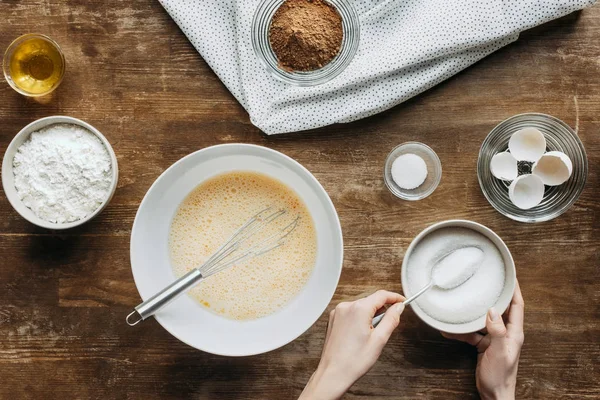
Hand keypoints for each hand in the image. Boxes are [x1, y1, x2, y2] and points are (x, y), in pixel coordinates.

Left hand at [299, 290, 405, 399]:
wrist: (333, 373)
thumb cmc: (354, 361)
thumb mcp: (380, 340)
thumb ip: (391, 319)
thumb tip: (398, 307)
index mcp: (358, 309)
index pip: (381, 295)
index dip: (395, 297)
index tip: (402, 301)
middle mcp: (346, 306)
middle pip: (370, 300)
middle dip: (381, 311)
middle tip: (385, 328)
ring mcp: (337, 312)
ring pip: (361, 307)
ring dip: (370, 316)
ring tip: (369, 336)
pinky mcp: (333, 319)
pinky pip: (351, 313)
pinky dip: (359, 319)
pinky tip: (359, 336)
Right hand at [442, 280, 524, 399]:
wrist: (494, 395)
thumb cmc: (500, 377)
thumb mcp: (499, 352)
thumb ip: (497, 331)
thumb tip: (492, 310)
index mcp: (514, 332)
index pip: (517, 305)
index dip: (514, 289)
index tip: (509, 275)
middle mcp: (505, 333)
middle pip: (500, 309)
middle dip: (493, 295)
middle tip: (484, 282)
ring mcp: (494, 339)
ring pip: (483, 320)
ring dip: (473, 313)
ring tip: (463, 302)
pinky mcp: (484, 346)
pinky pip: (471, 334)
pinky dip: (461, 332)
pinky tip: (449, 330)